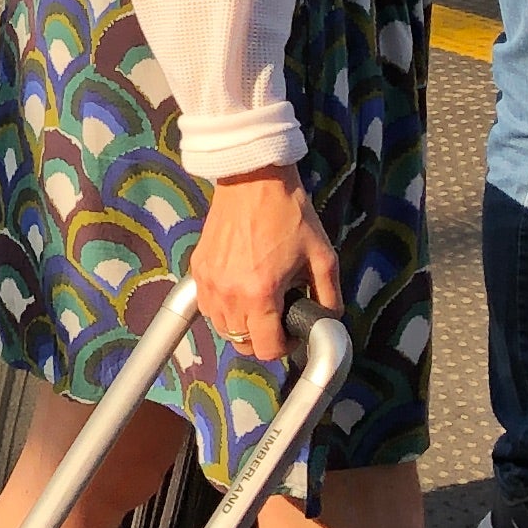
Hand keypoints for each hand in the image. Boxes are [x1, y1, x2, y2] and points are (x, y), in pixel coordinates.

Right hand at [186, 163, 339, 363]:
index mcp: (260, 293)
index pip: (266, 348)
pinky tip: (240, 291)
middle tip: (278, 319)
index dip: (284, 347)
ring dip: (241, 325)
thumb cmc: (288, 214)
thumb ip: (328, 296)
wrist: (254, 179)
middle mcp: (229, 292)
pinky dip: (223, 308)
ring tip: (259, 304)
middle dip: (262, 338)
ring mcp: (209, 281)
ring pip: (221, 327)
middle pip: (240, 343)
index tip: (292, 332)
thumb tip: (328, 320)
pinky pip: (207, 305)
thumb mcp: (322, 256)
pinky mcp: (198, 268)